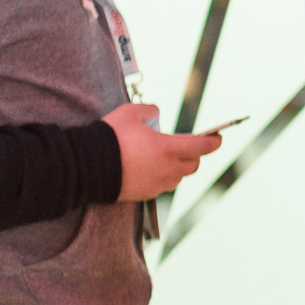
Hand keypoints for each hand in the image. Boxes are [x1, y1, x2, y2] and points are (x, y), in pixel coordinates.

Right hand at [103, 104, 222, 201]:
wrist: (86, 165)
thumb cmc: (109, 137)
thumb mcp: (129, 113)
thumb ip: (149, 110)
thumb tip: (157, 113)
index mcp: (169, 149)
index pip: (203, 147)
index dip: (213, 142)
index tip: (218, 138)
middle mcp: (168, 169)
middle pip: (194, 164)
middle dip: (194, 154)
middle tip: (187, 145)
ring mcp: (158, 184)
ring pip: (179, 177)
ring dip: (178, 167)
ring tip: (165, 156)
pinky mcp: (146, 194)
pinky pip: (162, 186)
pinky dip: (162, 177)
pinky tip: (150, 168)